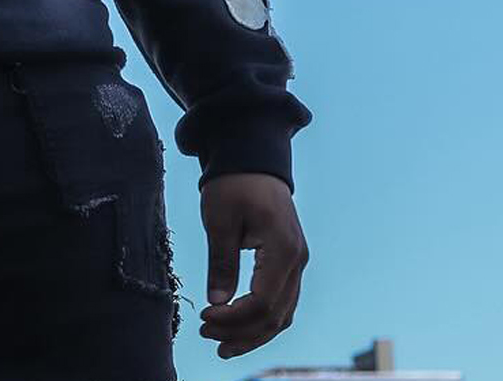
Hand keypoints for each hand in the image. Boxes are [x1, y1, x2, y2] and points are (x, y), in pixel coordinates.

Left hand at [198, 172, 307, 359]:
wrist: (252, 158)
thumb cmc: (233, 183)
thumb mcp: (219, 218)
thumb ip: (221, 261)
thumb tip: (217, 302)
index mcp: (283, 248)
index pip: (262, 301)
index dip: (233, 318)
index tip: (205, 317)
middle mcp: (297, 260)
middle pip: (275, 315)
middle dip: (241, 332)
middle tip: (208, 337)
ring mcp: (297, 263)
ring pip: (282, 314)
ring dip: (253, 332)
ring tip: (221, 343)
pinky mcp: (289, 262)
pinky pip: (281, 301)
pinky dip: (261, 319)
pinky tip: (238, 328)